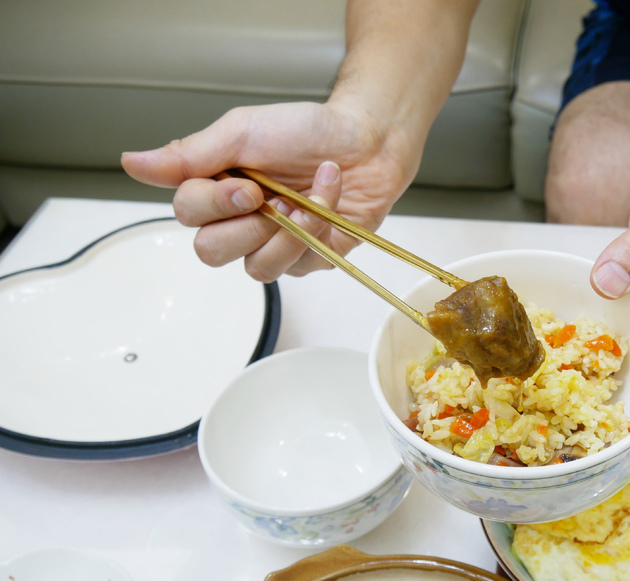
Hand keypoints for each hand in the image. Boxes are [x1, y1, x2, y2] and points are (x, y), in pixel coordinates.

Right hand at [121, 100, 419, 280]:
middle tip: (272, 197)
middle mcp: (239, 222)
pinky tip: (329, 203)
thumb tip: (131, 163)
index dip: (214, 206)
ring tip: (305, 200)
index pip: (186, 216)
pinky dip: (317, 231)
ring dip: (287, 233)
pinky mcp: (308, 259)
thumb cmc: (306, 131)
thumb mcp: (242, 132)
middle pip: (211, 252)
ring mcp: (274, 245)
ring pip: (256, 269)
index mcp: (215, 188)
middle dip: (247, 226)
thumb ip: (189, 155)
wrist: (366, 140)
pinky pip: (298, 266)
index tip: (246, 184)